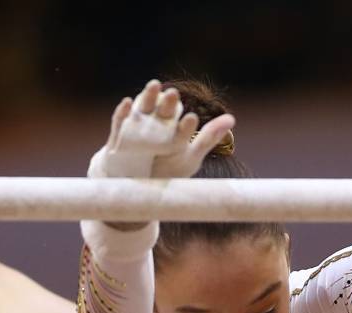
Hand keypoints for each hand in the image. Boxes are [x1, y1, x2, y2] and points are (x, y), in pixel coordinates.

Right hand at [91, 79, 235, 177]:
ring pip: (142, 109)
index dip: (185, 119)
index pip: (181, 119)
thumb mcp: (190, 156)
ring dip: (147, 96)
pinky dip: (122, 112)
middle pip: (162, 109)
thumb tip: (232, 118)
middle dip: (167, 102)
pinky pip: (119, 122)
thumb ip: (208, 137)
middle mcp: (156, 124)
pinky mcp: (118, 137)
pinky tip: (127, 102)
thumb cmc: (168, 171)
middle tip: (174, 94)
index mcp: (173, 128)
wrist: (138, 188)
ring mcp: (136, 128)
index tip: (192, 120)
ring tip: (154, 85)